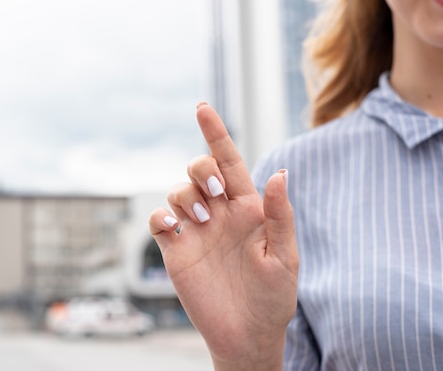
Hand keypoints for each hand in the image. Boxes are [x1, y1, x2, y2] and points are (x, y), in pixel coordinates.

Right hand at [149, 103, 297, 369]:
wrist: (246, 335)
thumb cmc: (272, 298)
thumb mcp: (284, 257)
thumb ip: (279, 215)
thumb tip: (279, 172)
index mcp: (248, 208)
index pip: (229, 162)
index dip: (216, 134)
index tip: (203, 108)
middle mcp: (219, 213)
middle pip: (199, 168)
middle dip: (201, 169)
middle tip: (214, 196)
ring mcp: (195, 230)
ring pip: (177, 190)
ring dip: (185, 196)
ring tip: (202, 221)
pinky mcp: (175, 248)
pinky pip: (157, 220)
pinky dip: (160, 217)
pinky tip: (174, 229)